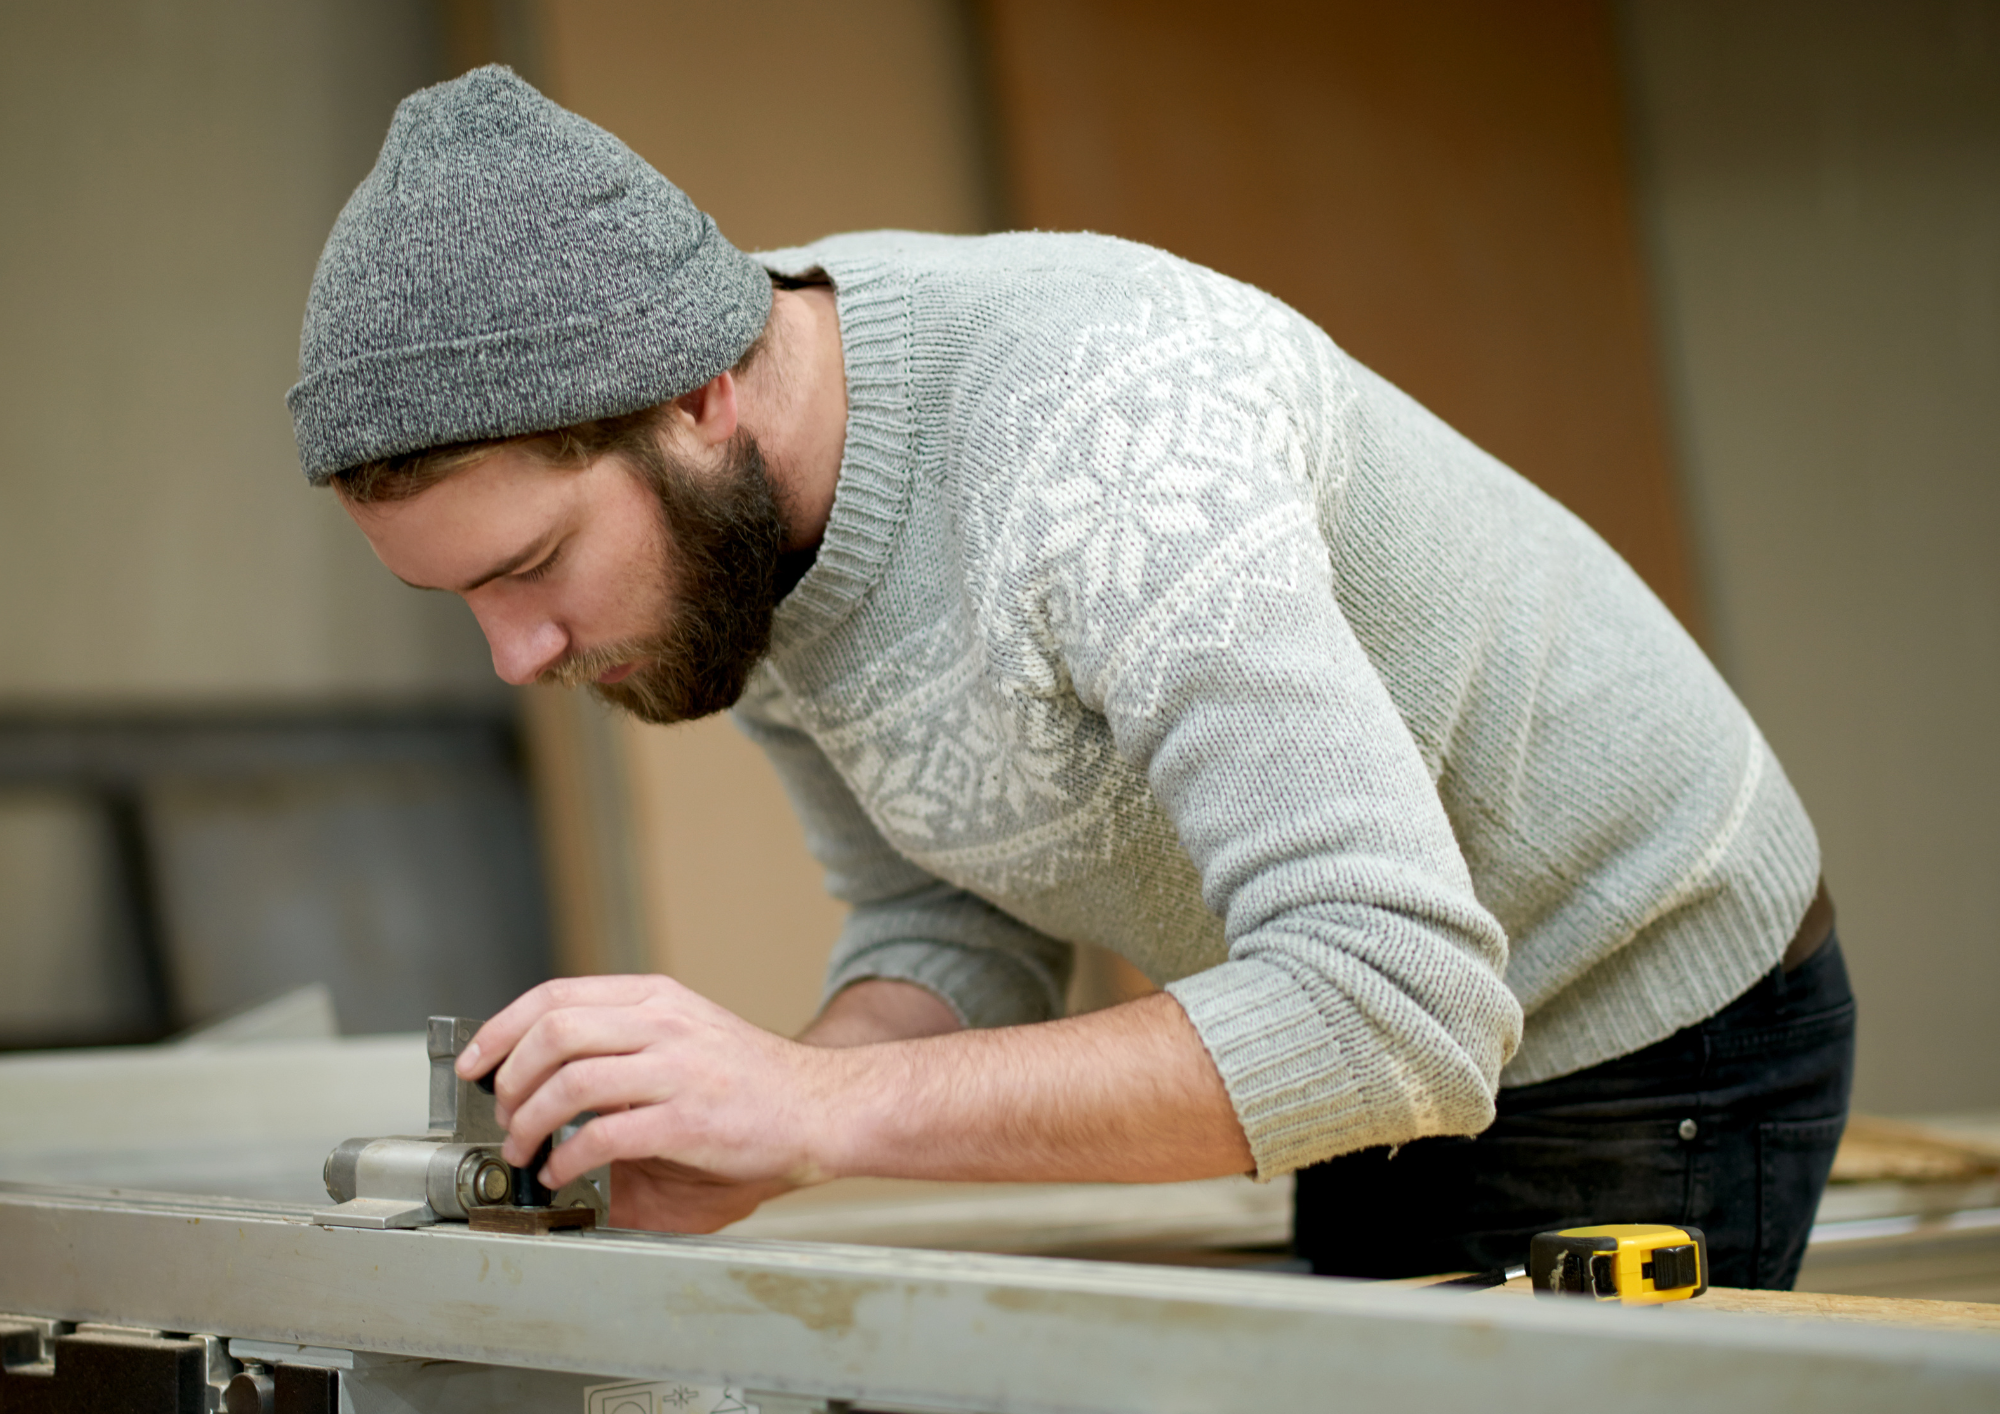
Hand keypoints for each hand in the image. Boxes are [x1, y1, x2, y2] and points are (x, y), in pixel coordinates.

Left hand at [456, 974, 841, 1232]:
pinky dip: (567, 1159)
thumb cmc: (752, 1089)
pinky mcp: (688, 1121)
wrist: (823, 1110)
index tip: (474, 1062)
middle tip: (503, 1113)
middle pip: (553, 1031)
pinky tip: (563, 1174)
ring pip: (569, 1081)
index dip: (501, 1028)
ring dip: (529, 1123)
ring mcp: (677, 1069)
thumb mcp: (681, 1048)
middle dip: (509, 1080)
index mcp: (657, 998)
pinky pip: (602, 1136)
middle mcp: (664, 1023)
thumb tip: (547, 1105)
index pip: (556, 995)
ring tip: (525, 1149)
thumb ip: (620, 1064)